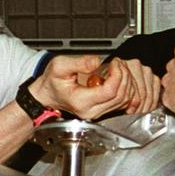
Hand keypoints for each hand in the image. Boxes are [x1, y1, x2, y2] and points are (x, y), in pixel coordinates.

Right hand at [33, 55, 160, 119]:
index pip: (110, 91)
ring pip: (124, 101)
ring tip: (118, 69)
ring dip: (126, 82)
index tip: (114, 62)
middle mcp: (91, 111)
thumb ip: (79, 62)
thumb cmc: (52, 82)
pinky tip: (118, 78)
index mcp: (81, 101)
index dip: (117, 74)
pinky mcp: (102, 112)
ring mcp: (98, 113)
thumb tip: (97, 62)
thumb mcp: (59, 66)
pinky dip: (125, 89)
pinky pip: (122, 103)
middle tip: (118, 63)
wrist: (48, 94)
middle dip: (124, 76)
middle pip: (121, 96)